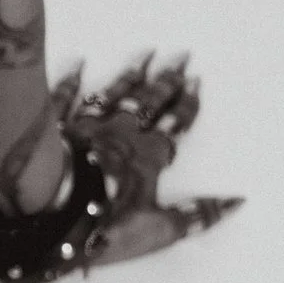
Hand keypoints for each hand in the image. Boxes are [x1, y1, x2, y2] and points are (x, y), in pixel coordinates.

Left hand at [64, 54, 241, 265]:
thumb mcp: (158, 229)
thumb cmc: (103, 222)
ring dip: (131, 74)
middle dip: (167, 80)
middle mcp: (121, 134)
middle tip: (181, 56)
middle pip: (149, 102)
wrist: (47, 211)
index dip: (186, 105)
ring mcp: (87, 127)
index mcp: (149, 157)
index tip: (197, 80)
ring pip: (113, 94)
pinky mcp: (55, 128)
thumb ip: (195, 215)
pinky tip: (78, 64)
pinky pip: (65, 98)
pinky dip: (72, 80)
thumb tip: (236, 203)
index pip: (173, 125)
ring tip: (146, 53)